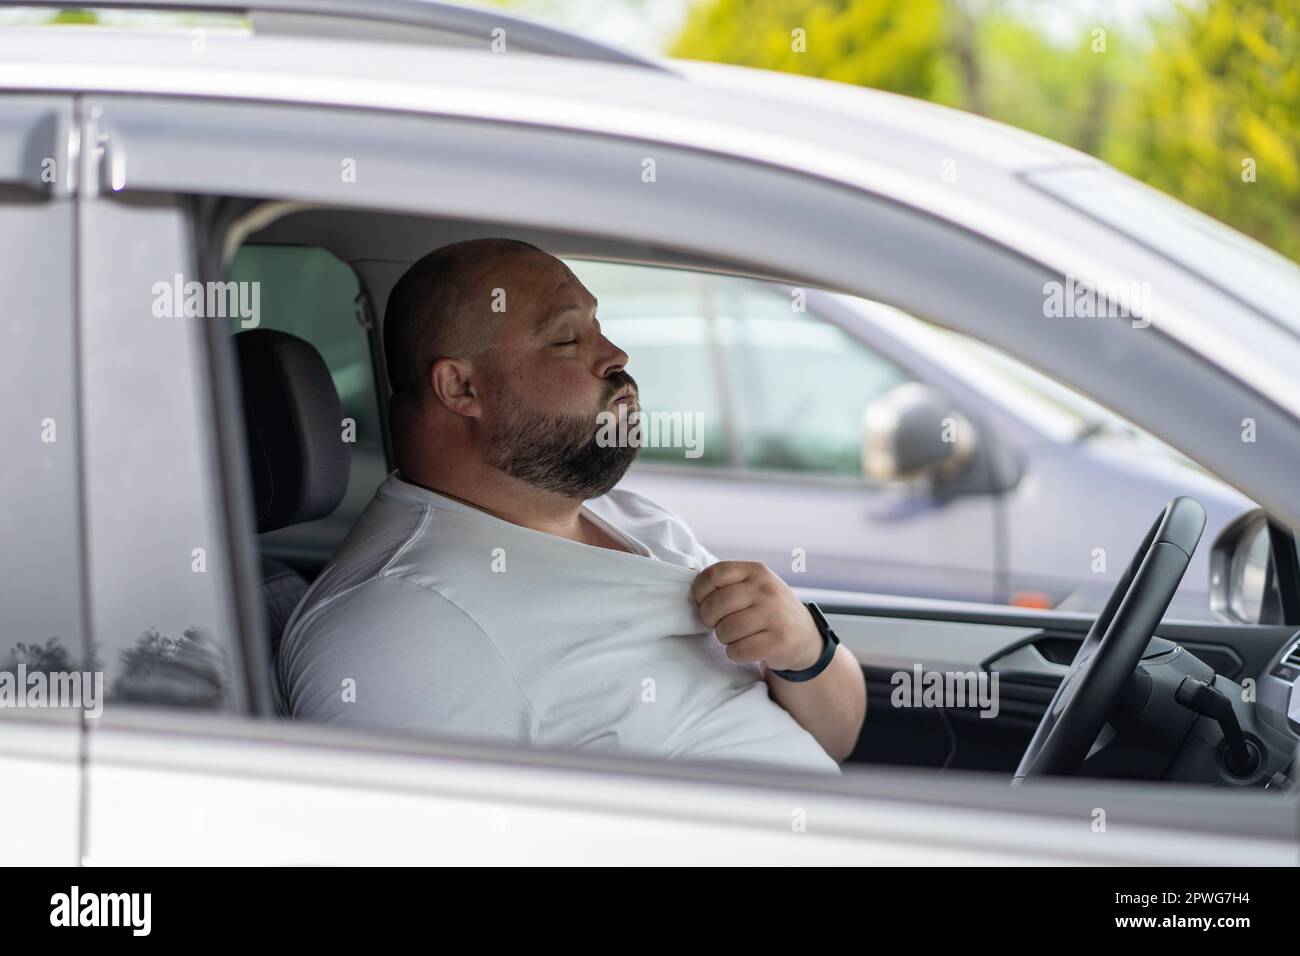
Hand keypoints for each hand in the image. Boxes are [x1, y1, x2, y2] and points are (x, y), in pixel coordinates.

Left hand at [691, 560, 822, 671]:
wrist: (805, 636)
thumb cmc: (769, 610)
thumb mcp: (755, 585)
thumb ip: (728, 583)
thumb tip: (694, 592)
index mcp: (756, 571)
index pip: (715, 574)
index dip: (701, 591)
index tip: (703, 602)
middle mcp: (766, 590)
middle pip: (717, 604)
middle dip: (709, 618)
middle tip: (717, 623)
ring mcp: (774, 615)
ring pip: (726, 630)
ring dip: (724, 638)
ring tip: (735, 636)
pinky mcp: (778, 642)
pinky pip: (737, 651)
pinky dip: (735, 653)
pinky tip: (745, 648)